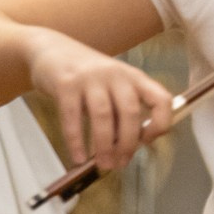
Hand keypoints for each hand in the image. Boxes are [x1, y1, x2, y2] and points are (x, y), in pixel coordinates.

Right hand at [25, 28, 173, 170]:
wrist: (51, 49)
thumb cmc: (87, 75)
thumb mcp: (112, 86)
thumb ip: (122, 111)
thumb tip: (128, 147)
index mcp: (135, 77)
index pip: (161, 99)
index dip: (161, 122)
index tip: (147, 141)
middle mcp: (116, 75)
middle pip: (130, 112)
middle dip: (128, 143)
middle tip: (120, 164)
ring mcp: (91, 78)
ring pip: (103, 116)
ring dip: (105, 145)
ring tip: (103, 164)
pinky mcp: (66, 84)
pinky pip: (72, 117)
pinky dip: (76, 140)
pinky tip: (78, 157)